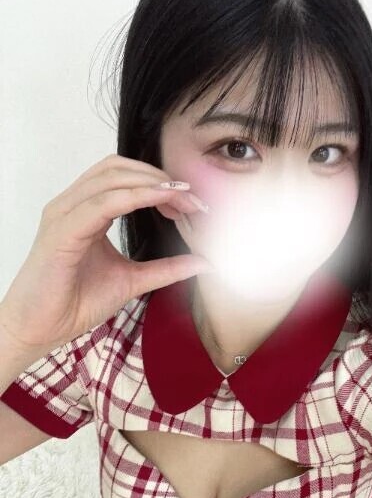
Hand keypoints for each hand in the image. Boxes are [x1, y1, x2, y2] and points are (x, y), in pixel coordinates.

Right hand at [0, 154, 211, 356]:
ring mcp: (64, 214)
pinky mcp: (62, 231)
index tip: (193, 202)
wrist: (41, 328)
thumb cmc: (75, 303)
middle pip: (119, 168)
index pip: (125, 178)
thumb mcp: (133, 281)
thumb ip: (166, 269)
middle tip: (193, 199)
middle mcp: (72, 205)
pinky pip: (102, 203)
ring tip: (183, 198)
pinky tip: (161, 201)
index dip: (160, 183)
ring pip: (111, 177)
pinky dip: (135, 197)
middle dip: (160, 177)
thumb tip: (204, 263)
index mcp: (85, 211)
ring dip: (152, 183)